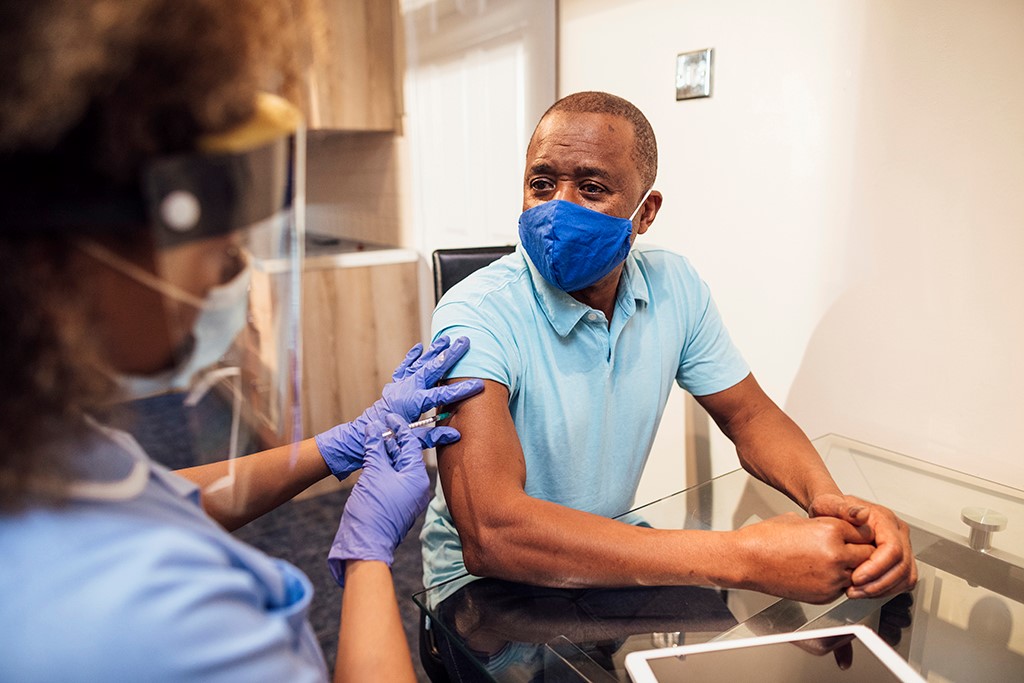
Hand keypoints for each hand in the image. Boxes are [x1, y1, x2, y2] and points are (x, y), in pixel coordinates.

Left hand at [315, 336, 483, 477]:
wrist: (367, 432)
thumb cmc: (391, 437)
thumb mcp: (414, 439)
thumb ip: (435, 436)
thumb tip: (456, 435)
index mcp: (414, 402)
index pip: (443, 395)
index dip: (462, 390)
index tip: (479, 384)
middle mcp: (408, 388)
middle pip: (433, 368)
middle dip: (451, 355)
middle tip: (464, 341)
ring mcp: (401, 384)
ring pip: (421, 363)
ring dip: (435, 350)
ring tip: (447, 338)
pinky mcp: (395, 384)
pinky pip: (405, 367)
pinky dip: (412, 356)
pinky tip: (419, 347)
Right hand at [327, 414, 429, 585]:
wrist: (365, 545)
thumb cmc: (372, 510)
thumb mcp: (373, 473)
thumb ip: (375, 448)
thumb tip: (374, 428)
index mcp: (418, 478)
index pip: (412, 444)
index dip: (399, 427)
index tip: (389, 416)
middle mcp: (417, 486)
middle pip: (407, 455)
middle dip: (393, 439)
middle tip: (380, 424)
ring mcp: (407, 496)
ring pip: (398, 467)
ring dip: (386, 452)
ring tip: (373, 437)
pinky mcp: (397, 503)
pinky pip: (393, 478)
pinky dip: (384, 466)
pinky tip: (373, 457)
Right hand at [731, 513, 875, 603]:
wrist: (747, 560)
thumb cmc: (766, 538)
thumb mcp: (800, 520)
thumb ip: (825, 525)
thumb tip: (838, 529)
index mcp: (830, 530)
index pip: (865, 532)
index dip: (859, 533)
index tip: (854, 534)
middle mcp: (835, 555)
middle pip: (869, 555)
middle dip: (861, 551)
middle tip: (851, 549)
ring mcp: (831, 578)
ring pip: (859, 574)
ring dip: (852, 568)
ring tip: (834, 561)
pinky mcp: (824, 595)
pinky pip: (843, 588)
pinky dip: (838, 581)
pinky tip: (821, 572)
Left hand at [808, 494, 916, 598]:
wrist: (831, 512)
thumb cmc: (830, 509)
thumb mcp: (828, 504)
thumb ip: (841, 508)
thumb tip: (861, 514)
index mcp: (884, 519)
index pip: (892, 549)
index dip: (876, 568)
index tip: (856, 577)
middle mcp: (897, 532)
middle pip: (902, 566)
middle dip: (878, 583)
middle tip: (854, 590)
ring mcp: (901, 546)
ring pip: (905, 577)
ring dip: (882, 590)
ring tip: (856, 592)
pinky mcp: (899, 560)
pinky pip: (902, 581)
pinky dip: (885, 590)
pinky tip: (864, 590)